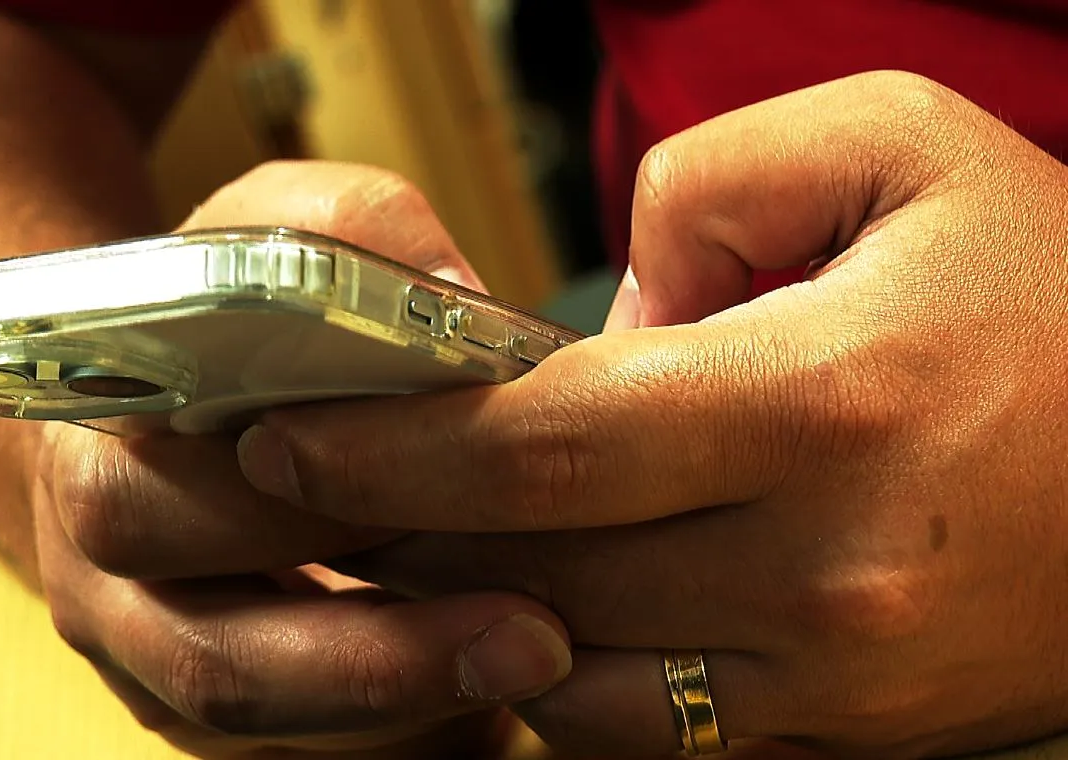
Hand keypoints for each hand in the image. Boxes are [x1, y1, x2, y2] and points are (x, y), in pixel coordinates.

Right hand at [31, 161, 572, 758]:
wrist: (150, 409)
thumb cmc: (214, 320)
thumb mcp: (262, 228)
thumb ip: (346, 224)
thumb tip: (456, 290)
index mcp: (96, 457)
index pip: (149, 511)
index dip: (274, 518)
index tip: (422, 501)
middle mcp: (107, 584)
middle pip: (215, 662)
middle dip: (376, 659)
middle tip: (534, 633)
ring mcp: (157, 665)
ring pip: (270, 737)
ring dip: (407, 712)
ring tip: (540, 663)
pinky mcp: (221, 717)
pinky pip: (309, 757)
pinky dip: (405, 731)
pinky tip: (495, 689)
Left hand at [234, 72, 1067, 757]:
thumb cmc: (1057, 296)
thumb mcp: (900, 151)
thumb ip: (713, 186)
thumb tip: (606, 314)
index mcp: (823, 400)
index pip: (540, 448)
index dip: (390, 450)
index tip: (287, 435)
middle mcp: (820, 562)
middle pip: (531, 570)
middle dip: (388, 532)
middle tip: (304, 483)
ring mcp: (832, 670)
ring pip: (571, 672)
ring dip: (458, 610)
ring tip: (397, 540)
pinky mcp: (841, 726)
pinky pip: (649, 728)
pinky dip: (559, 671)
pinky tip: (524, 604)